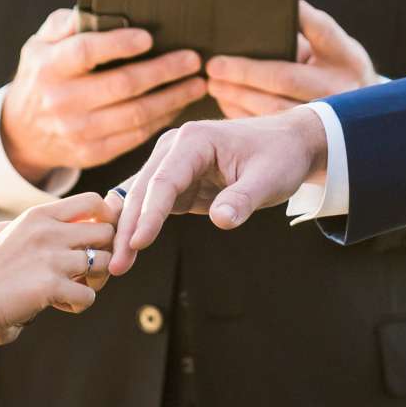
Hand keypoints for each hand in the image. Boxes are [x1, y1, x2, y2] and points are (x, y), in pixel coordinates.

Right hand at [0, 9, 206, 181]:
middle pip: (122, 85)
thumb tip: (94, 10)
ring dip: (172, 98)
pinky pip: (135, 136)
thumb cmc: (42, 74)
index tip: (149, 37)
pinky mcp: (91, 154)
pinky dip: (161, 119)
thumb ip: (65, 24)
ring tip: (197, 83)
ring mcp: (77, 131)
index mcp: (49, 66)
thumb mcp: (40, 44)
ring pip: (136, 115)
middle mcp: (62, 100)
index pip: (86, 52)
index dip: (118, 45)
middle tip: (193, 59)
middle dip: (164, 71)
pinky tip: (177, 104)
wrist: (22, 133)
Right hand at [0, 192, 120, 341]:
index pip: (95, 201)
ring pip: (103, 265)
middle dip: (105, 253)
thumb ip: (51, 229)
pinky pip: (88, 297)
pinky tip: (59, 305)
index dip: (106, 219)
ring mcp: (51, 258)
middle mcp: (48, 231)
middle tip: (88, 272)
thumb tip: (95, 227)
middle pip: (107, 232)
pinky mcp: (51, 286)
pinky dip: (78, 305)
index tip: (98, 239)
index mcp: (40, 215)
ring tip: (72, 289)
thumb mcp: (20, 236)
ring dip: (94, 282)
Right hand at [106, 110, 328, 273]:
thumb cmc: (280, 156)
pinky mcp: (178, 181)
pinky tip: (128, 249)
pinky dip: (141, 226)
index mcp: (194, 140)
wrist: (289, 143)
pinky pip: (153, 205)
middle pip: (143, 191)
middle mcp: (175, 147)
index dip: (149, 215)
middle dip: (127, 229)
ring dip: (128, 231)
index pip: (164, 181)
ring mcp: (173, 163)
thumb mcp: (270, 178)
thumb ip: (243, 198)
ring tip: (117, 265)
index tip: (137, 245)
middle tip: (116, 266)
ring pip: (141, 200)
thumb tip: (221, 220)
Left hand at [203, 1, 377, 117]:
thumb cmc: (336, 67)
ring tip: (214, 84)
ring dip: (239, 96)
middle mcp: (341, 87)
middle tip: (214, 66)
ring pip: (275, 108)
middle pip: (285, 78)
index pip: (319, 31)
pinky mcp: (312, 139)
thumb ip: (306, 28)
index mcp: (347, 56)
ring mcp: (328, 117)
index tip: (254, 16)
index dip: (293, 20)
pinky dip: (244, 115)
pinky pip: (271, 129)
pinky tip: (227, 102)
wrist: (365, 116)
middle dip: (245, 72)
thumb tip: (266, 7)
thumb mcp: (332, 46)